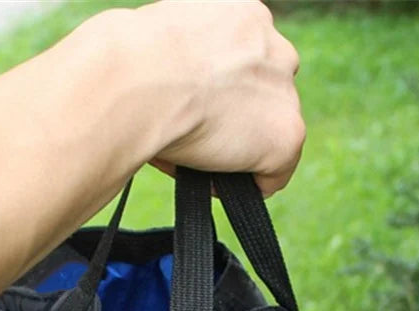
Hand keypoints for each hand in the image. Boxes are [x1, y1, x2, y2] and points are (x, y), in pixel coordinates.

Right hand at [128, 1, 304, 195]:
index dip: (223, 89)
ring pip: (269, 134)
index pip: (248, 58)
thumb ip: (189, 60)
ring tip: (199, 157)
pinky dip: (245, 185)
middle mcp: (274, 46)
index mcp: (244, 14)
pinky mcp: (286, 135)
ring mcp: (285, 92)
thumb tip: (180, 92)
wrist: (139, 79)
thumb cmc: (132, 61)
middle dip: (237, 118)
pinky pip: (273, 175)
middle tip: (197, 133)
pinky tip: (211, 180)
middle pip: (265, 95)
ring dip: (240, 150)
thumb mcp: (166, 42)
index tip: (196, 105)